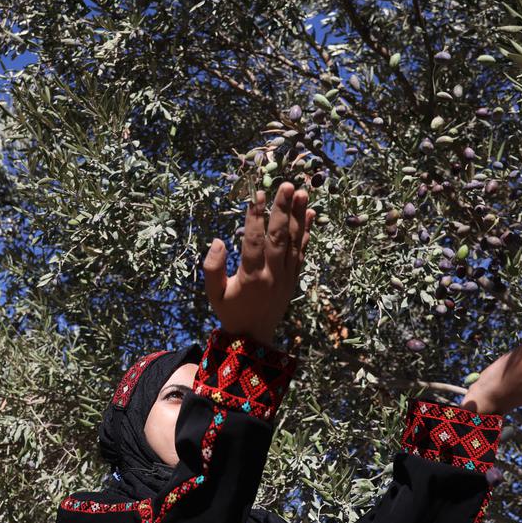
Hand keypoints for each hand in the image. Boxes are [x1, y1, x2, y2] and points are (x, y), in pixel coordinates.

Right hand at [202, 183, 315, 346]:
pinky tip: (309, 213)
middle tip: (286, 185)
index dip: (255, 217)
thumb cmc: (230, 311)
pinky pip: (303, 251)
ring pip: (294, 241)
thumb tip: (218, 240)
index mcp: (251, 277)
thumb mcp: (213, 294)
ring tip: (301, 192)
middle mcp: (272, 274)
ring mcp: (287, 276)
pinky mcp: (295, 278)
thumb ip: (212, 268)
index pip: (253, 241)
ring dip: (298, 215)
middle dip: (282, 209)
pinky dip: (307, 232)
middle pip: (279, 237)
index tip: (257, 194)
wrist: (255, 337)